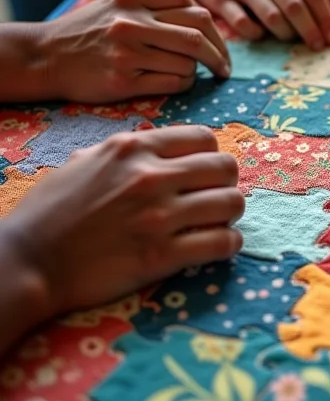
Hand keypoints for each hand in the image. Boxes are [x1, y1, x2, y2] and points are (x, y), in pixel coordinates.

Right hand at [0, 125, 243, 317]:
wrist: (26, 262)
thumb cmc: (50, 211)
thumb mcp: (86, 161)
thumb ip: (126, 151)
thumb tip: (157, 148)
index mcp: (133, 148)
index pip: (204, 138)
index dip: (211, 155)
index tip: (205, 171)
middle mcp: (151, 176)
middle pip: (225, 168)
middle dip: (226, 182)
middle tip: (216, 197)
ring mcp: (158, 216)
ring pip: (231, 203)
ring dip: (231, 213)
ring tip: (219, 221)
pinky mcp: (161, 255)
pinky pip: (222, 242)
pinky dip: (229, 243)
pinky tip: (221, 245)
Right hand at [42, 0, 230, 102]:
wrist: (44, 57)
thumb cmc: (83, 29)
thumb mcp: (110, 0)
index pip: (191, 5)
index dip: (213, 25)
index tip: (219, 42)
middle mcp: (132, 22)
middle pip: (198, 33)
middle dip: (219, 52)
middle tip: (225, 67)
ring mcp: (128, 52)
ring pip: (188, 60)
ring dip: (199, 70)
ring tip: (195, 74)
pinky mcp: (123, 80)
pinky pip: (173, 82)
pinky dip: (186, 83)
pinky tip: (181, 82)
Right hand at [177, 0, 329, 49]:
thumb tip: (323, 3)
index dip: (327, 16)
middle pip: (296, 7)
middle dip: (312, 30)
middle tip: (321, 46)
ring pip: (272, 17)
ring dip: (286, 34)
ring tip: (292, 40)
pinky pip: (243, 24)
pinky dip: (256, 34)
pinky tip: (261, 34)